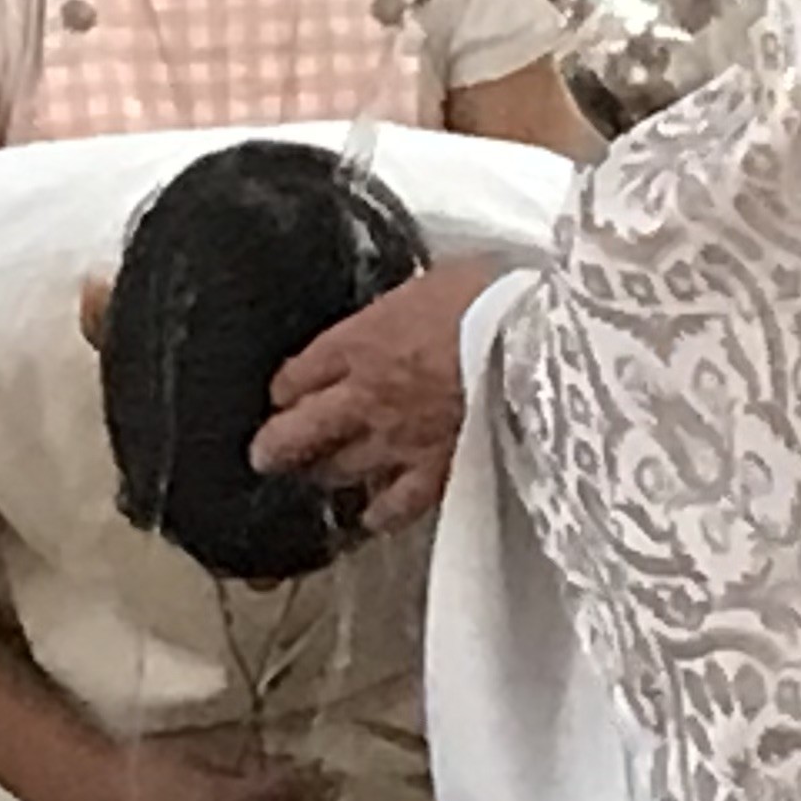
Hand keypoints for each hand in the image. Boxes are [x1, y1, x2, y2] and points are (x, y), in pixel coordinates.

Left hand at [251, 258, 500, 534]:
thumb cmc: (491, 296)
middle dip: (275, 445)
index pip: (297, 374)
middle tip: (265, 455)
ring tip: (318, 480)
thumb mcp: (431, 283)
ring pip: (338, 470)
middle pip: (298, 431)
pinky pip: (394, 505)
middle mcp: (363, 396)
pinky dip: (378, 513)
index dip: (286, 388)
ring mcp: (395, 439)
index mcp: (358, 341)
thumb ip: (402, 310)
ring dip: (323, 475)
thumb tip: (404, 313)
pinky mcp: (434, 471)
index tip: (284, 394)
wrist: (535, 340)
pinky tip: (371, 517)